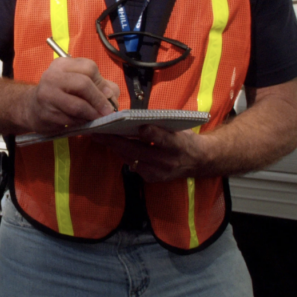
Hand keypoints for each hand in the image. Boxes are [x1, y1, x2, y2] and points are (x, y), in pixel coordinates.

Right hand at [18, 57, 119, 133]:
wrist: (32, 107)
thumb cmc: (60, 94)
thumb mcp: (77, 83)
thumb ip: (99, 86)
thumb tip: (112, 96)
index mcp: (63, 64)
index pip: (89, 68)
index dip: (102, 83)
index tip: (109, 95)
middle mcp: (53, 76)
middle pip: (83, 84)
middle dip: (99, 100)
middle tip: (108, 111)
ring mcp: (47, 95)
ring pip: (78, 106)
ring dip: (92, 115)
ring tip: (98, 119)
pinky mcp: (46, 113)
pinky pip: (71, 120)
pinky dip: (82, 123)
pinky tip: (83, 123)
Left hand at [93, 125, 211, 181]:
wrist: (198, 161)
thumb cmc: (184, 137)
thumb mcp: (177, 127)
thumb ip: (158, 124)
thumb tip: (132, 117)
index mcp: (177, 144)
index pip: (162, 139)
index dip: (149, 133)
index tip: (136, 125)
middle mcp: (168, 160)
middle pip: (138, 150)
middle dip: (115, 140)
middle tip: (97, 131)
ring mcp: (159, 172)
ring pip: (131, 159)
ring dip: (114, 148)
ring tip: (98, 137)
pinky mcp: (152, 179)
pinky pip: (132, 165)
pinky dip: (123, 155)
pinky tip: (113, 146)